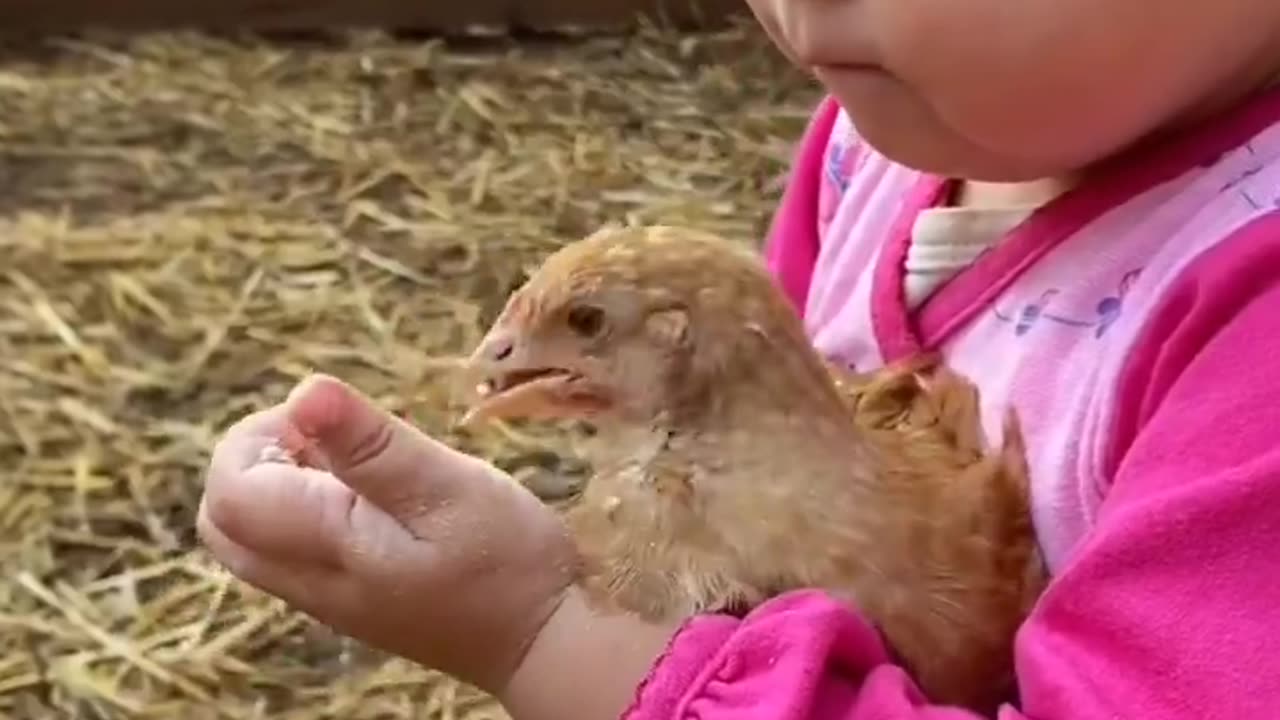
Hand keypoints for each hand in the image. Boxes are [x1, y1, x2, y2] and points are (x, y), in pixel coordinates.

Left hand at [196, 374, 577, 693]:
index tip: (327, 419)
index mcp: (325, 547)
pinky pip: (292, 553)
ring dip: (281, 485)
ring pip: (254, 539)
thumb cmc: (506, 559)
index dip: (257, 436)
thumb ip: (371, 443)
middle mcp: (310, 583)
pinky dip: (306, 512)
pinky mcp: (354, 604)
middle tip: (329, 436)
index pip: (228, 491)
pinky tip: (372, 498)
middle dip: (256, 459)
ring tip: (354, 463)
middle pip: (225, 520)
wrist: (545, 642)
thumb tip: (304, 391)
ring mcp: (329, 600)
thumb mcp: (447, 485)